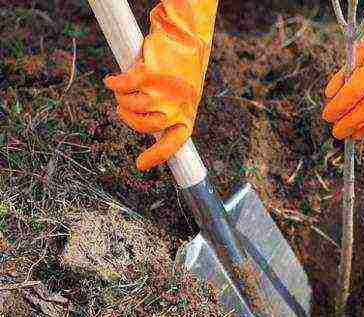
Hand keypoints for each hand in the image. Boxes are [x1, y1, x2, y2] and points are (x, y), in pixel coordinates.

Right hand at [104, 0, 217, 170]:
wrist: (184, 38)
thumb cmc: (181, 68)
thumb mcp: (182, 95)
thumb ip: (168, 112)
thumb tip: (148, 128)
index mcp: (186, 115)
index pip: (173, 144)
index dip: (156, 156)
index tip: (141, 165)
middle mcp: (176, 108)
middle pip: (143, 126)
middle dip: (128, 117)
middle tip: (124, 107)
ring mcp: (163, 94)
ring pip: (130, 106)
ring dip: (122, 97)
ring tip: (125, 86)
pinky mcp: (149, 76)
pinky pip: (122, 87)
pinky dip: (114, 83)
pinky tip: (112, 80)